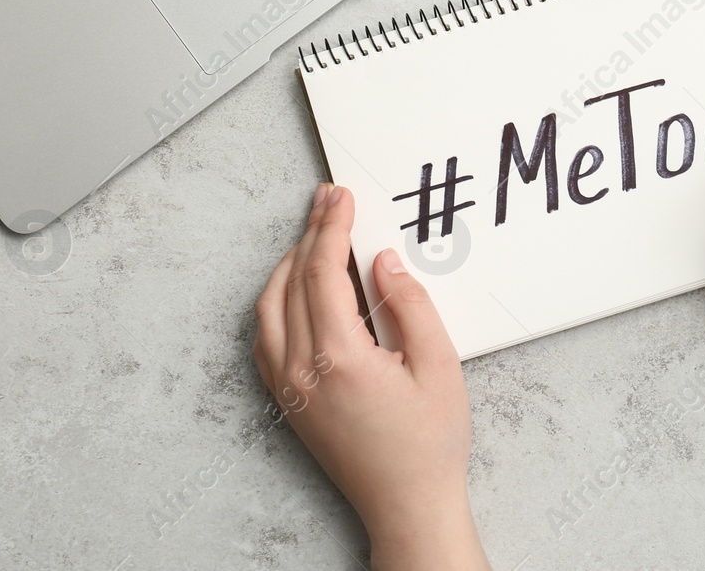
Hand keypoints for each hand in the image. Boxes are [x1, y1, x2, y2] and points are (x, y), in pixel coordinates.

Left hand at [253, 184, 490, 570]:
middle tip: (328, 201)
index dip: (331, 228)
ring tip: (315, 236)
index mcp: (339, 358)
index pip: (322, 273)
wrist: (407, 505)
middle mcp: (303, 371)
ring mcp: (290, 388)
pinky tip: (296, 289)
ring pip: (268, 308)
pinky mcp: (289, 402)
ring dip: (288, 264)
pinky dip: (276, 301)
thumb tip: (383, 263)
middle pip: (291, 282)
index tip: (340, 198)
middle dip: (310, 234)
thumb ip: (411, 307)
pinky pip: (265, 338)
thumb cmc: (429, 445)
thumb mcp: (439, 366)